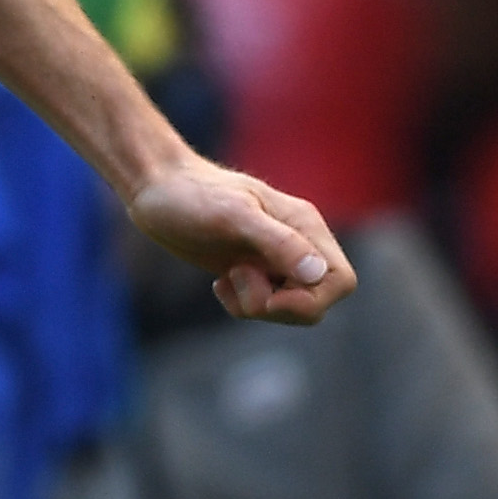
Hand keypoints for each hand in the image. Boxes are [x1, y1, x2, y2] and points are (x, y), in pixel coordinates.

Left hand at [129, 158, 353, 323]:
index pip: (341, 281)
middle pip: (316, 303)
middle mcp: (297, 244)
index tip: (272, 297)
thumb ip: (279, 243)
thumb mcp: (234, 217)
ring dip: (255, 305)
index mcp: (305, 226)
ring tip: (228, 276)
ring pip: (288, 310)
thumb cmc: (192, 195)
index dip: (312, 300)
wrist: (157, 188)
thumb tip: (316, 272)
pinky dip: (240, 304)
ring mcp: (274, 260)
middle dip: (277, 307)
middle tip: (239, 279)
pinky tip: (219, 283)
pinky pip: (262, 308)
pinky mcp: (252, 271)